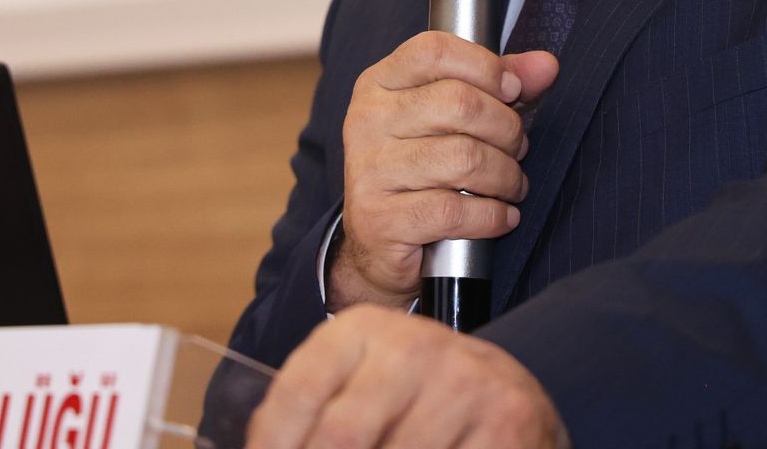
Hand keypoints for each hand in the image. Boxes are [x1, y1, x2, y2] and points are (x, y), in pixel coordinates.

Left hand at [246, 305, 566, 448]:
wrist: (506, 390)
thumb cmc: (414, 395)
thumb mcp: (359, 383)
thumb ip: (312, 414)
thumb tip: (260, 448)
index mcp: (363, 329)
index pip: (298, 392)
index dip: (273, 442)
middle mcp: (414, 347)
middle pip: (341, 437)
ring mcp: (464, 385)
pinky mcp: (506, 424)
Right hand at [330, 31, 560, 310]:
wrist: (375, 246)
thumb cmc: (420, 169)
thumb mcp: (449, 117)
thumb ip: (495, 84)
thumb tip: (545, 65)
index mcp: (379, 84)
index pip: (434, 51)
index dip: (485, 67)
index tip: (512, 91)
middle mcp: (367, 120)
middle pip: (460, 103)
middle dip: (507, 129)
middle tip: (517, 149)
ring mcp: (369, 169)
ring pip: (464, 159)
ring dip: (506, 176)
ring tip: (511, 185)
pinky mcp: (379, 218)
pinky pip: (455, 210)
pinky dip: (492, 215)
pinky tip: (501, 216)